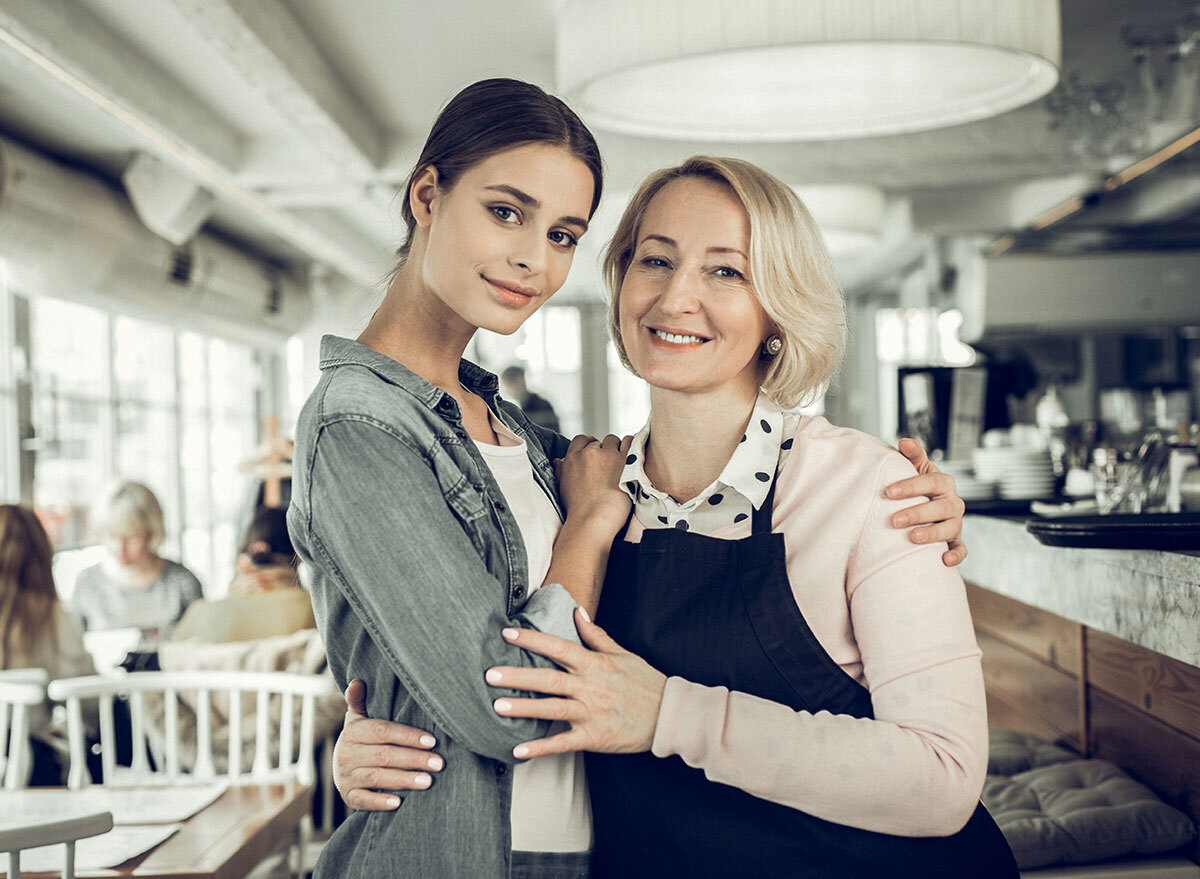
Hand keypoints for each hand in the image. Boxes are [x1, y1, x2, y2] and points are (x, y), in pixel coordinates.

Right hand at [332, 679, 443, 810]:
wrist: (341, 768)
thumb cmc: (362, 739)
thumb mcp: (359, 719)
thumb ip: (360, 701)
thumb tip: (357, 681)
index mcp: (353, 732)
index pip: (383, 732)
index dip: (408, 736)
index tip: (433, 741)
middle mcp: (346, 754)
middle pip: (384, 756)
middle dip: (414, 759)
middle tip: (439, 763)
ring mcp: (346, 777)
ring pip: (377, 778)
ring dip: (404, 780)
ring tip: (428, 781)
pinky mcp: (348, 796)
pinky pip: (363, 800)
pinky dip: (380, 802)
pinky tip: (399, 803)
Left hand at [486, 609, 666, 759]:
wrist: (669, 716)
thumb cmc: (645, 683)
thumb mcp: (623, 654)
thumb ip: (596, 635)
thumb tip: (576, 611)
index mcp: (595, 664)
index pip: (558, 647)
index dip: (532, 639)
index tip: (508, 634)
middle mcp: (590, 687)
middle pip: (548, 678)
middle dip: (518, 676)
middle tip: (489, 674)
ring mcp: (591, 713)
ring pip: (552, 709)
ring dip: (524, 708)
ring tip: (497, 706)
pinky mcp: (594, 737)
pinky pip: (563, 743)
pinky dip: (540, 748)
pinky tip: (518, 751)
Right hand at [554, 434, 633, 536]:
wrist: (592, 521)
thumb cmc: (578, 509)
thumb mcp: (563, 487)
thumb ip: (561, 470)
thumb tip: (558, 460)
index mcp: (572, 458)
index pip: (582, 439)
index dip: (591, 444)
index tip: (597, 452)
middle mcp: (589, 453)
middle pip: (600, 441)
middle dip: (606, 450)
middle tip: (611, 465)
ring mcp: (608, 455)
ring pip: (615, 440)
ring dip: (619, 448)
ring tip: (622, 462)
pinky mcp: (625, 460)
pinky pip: (630, 442)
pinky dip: (632, 447)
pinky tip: (633, 457)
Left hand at [888, 438, 967, 566]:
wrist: (924, 505)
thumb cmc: (916, 486)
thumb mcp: (914, 467)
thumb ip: (912, 454)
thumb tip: (904, 442)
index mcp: (943, 483)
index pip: (930, 482)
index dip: (911, 486)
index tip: (889, 492)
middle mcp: (953, 502)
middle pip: (940, 506)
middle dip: (918, 513)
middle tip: (894, 519)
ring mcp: (955, 522)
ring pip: (951, 527)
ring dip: (933, 533)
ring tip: (913, 538)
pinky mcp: (955, 540)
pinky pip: (961, 548)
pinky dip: (957, 555)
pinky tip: (945, 560)